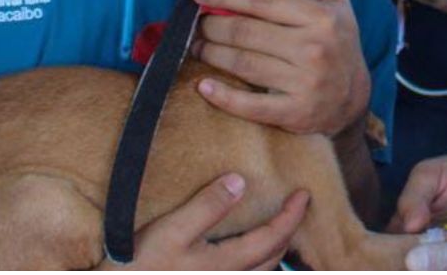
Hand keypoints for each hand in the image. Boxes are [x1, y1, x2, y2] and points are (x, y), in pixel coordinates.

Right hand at [96, 174, 308, 269]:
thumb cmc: (141, 264)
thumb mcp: (172, 229)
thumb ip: (208, 206)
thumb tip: (241, 182)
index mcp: (226, 264)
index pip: (273, 237)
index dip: (292, 216)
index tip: (305, 194)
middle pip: (273, 257)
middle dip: (289, 231)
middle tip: (297, 207)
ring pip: (261, 271)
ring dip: (276, 250)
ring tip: (278, 228)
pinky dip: (258, 262)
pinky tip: (248, 253)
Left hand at [192, 0, 369, 136]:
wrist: (352, 96)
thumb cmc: (335, 40)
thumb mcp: (334, 1)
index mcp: (321, 17)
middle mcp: (314, 48)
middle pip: (246, 32)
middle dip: (212, 25)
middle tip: (197, 23)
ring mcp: (305, 83)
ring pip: (243, 64)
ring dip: (211, 53)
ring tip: (197, 46)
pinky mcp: (295, 113)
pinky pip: (251, 106)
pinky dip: (223, 96)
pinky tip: (204, 86)